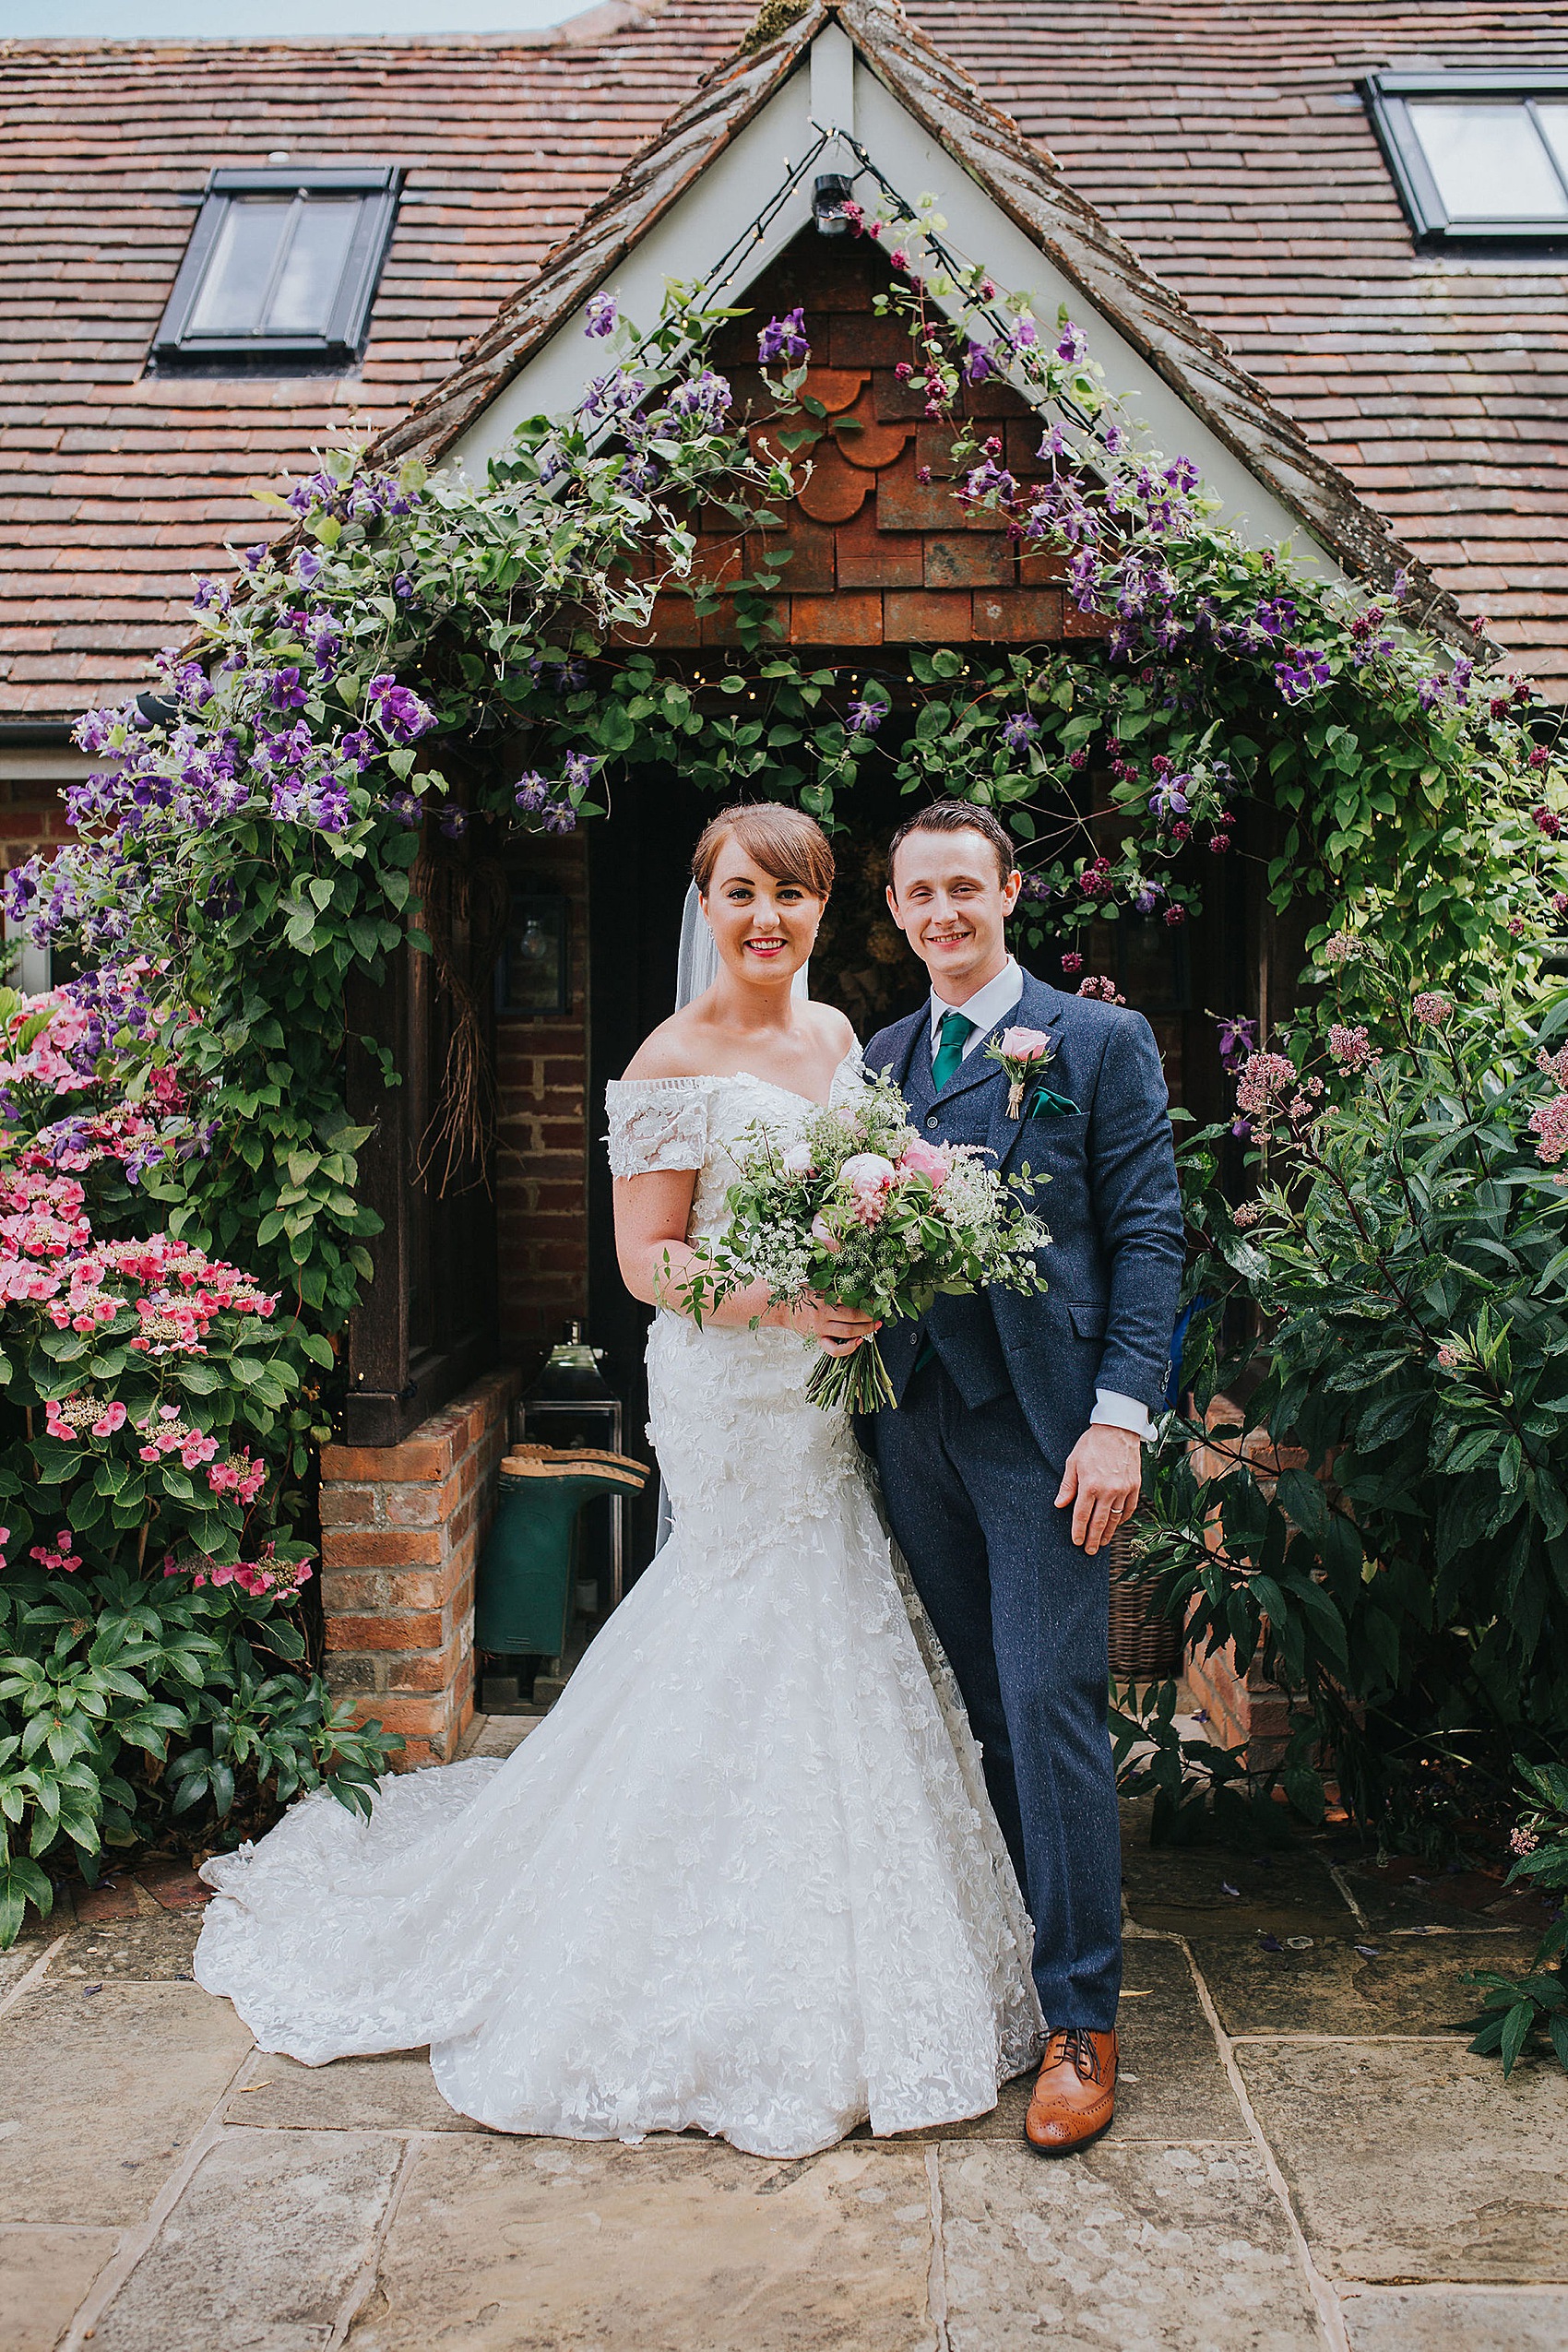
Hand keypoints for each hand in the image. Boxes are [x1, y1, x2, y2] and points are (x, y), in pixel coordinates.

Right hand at [790, 1293, 882, 1355]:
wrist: (783, 1309)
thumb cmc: (802, 1295)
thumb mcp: (818, 1285)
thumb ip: (835, 1287)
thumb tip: (860, 1285)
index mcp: (823, 1297)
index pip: (850, 1297)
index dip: (866, 1299)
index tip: (875, 1299)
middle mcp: (823, 1314)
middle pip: (853, 1316)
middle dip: (870, 1315)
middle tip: (879, 1313)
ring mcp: (821, 1329)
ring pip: (848, 1332)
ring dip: (866, 1329)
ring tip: (875, 1326)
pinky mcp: (818, 1340)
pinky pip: (835, 1350)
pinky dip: (849, 1348)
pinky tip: (859, 1342)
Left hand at [1055, 1424, 1141, 1555]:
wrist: (1118, 1428)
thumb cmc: (1092, 1443)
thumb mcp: (1073, 1461)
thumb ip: (1067, 1486)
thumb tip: (1059, 1505)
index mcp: (1090, 1485)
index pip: (1081, 1515)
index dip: (1078, 1531)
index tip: (1076, 1542)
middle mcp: (1108, 1490)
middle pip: (1099, 1522)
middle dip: (1093, 1539)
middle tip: (1089, 1550)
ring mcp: (1124, 1489)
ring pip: (1116, 1518)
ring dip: (1109, 1533)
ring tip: (1102, 1542)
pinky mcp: (1135, 1486)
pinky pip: (1130, 1508)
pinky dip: (1123, 1519)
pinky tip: (1117, 1524)